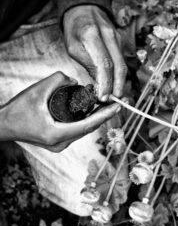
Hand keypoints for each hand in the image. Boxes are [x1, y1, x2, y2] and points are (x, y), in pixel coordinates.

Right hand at [0, 72, 120, 151]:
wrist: (2, 124)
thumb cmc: (17, 110)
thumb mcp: (37, 90)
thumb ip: (57, 81)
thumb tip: (74, 80)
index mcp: (57, 134)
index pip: (88, 125)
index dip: (105, 115)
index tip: (119, 106)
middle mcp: (60, 143)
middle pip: (89, 128)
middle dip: (104, 115)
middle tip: (119, 103)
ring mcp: (59, 145)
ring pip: (84, 130)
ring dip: (96, 118)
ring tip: (109, 105)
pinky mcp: (57, 142)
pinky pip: (77, 131)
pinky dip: (85, 121)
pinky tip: (93, 111)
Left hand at [63, 5, 126, 101]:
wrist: (85, 8)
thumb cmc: (75, 28)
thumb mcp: (73, 47)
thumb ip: (87, 64)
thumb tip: (97, 85)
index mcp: (92, 35)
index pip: (104, 64)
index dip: (106, 83)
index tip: (103, 97)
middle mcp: (110, 36)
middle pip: (120, 66)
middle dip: (117, 86)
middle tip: (112, 100)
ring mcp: (118, 38)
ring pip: (123, 65)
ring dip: (119, 82)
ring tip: (113, 95)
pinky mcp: (122, 42)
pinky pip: (122, 61)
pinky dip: (119, 75)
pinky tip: (114, 83)